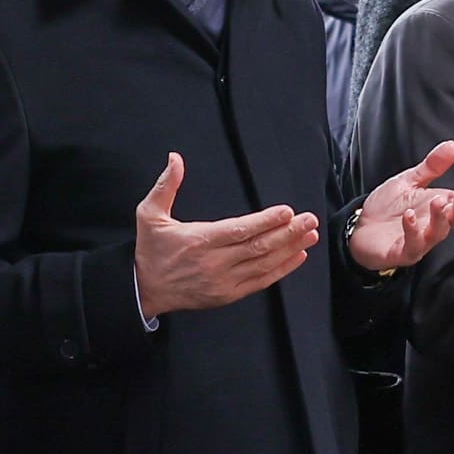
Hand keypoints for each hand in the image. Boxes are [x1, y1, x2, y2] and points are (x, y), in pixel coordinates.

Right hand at [132, 151, 318, 315]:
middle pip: (258, 247)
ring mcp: (223, 281)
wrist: (144, 290)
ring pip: (263, 264)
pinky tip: (297, 257)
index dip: (266, 221)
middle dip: (288, 233)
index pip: (239, 229)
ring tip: (310, 235)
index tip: (287, 211)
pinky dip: (281, 270)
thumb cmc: (150, 250)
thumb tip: (175, 159)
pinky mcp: (228, 294)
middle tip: (309, 220)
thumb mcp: (149, 214)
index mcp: (199, 240)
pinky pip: (260, 282)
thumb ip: (165, 186)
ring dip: (290, 249)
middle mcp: (214, 263)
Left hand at [346, 139, 453, 272]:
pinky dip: (412, 231)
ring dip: (440, 218)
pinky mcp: (401, 252)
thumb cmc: (388, 206)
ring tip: (437, 201)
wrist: (360, 225)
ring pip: (437, 233)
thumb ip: (432, 166)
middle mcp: (433, 226)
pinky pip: (412, 245)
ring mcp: (419, 241)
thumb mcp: (410, 181)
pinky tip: (409, 216)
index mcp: (438, 208)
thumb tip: (453, 146)